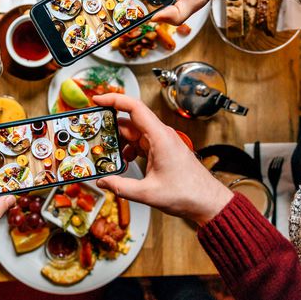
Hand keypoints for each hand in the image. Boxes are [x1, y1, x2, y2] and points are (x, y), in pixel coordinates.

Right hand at [93, 94, 232, 224]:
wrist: (207, 202)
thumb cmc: (188, 193)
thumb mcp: (148, 193)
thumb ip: (121, 187)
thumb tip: (103, 182)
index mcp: (159, 137)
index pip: (134, 107)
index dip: (114, 100)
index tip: (98, 99)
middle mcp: (160, 135)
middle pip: (129, 121)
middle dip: (110, 126)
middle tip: (93, 133)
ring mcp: (161, 142)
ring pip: (133, 133)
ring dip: (119, 141)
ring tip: (105, 151)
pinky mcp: (161, 150)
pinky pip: (139, 143)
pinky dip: (128, 149)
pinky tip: (122, 161)